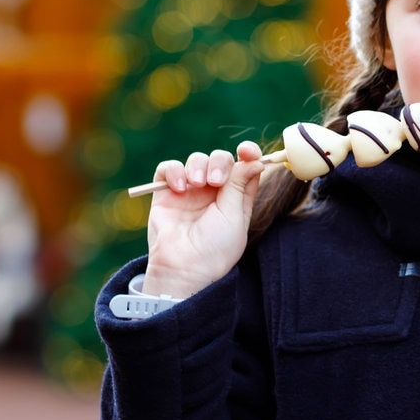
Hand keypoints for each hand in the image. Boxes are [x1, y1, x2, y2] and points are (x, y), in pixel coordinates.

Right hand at [143, 140, 264, 297]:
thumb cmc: (215, 248)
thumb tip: (253, 160)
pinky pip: (168, 169)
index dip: (248, 153)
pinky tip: (179, 187)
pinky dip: (174, 171)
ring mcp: (189, 191)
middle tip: (215, 181)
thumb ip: (239, 184)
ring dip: (197, 166)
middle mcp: (214, 192)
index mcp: (236, 197)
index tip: (247, 151)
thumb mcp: (235, 216)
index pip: (245, 166)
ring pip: (196, 160)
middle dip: (219, 163)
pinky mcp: (166, 193)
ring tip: (195, 184)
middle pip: (220, 159)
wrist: (184, 268)